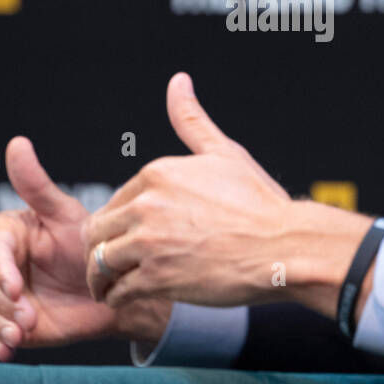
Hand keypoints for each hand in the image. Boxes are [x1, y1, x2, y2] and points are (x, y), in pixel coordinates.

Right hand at [0, 136, 170, 360]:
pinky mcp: (7, 319)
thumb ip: (37, 186)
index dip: (0, 269)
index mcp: (9, 232)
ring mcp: (1, 292)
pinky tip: (9, 348)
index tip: (18, 287)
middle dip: (2, 300)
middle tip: (28, 316)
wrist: (111, 290)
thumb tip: (17, 142)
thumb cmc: (88, 246)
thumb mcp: (67, 215)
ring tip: (23, 332)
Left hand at [83, 72, 371, 312]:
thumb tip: (178, 81)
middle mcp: (147, 205)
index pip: (113, 202)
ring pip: (100, 264)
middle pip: (97, 232)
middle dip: (98, 251)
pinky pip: (119, 293)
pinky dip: (119, 300)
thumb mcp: (224, 154)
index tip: (124, 239)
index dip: (116, 224)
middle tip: (108, 268)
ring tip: (112, 289)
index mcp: (157, 174)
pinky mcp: (157, 279)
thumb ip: (191, 121)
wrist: (286, 247)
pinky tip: (132, 301)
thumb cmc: (260, 204)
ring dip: (101, 280)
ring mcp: (150, 243)